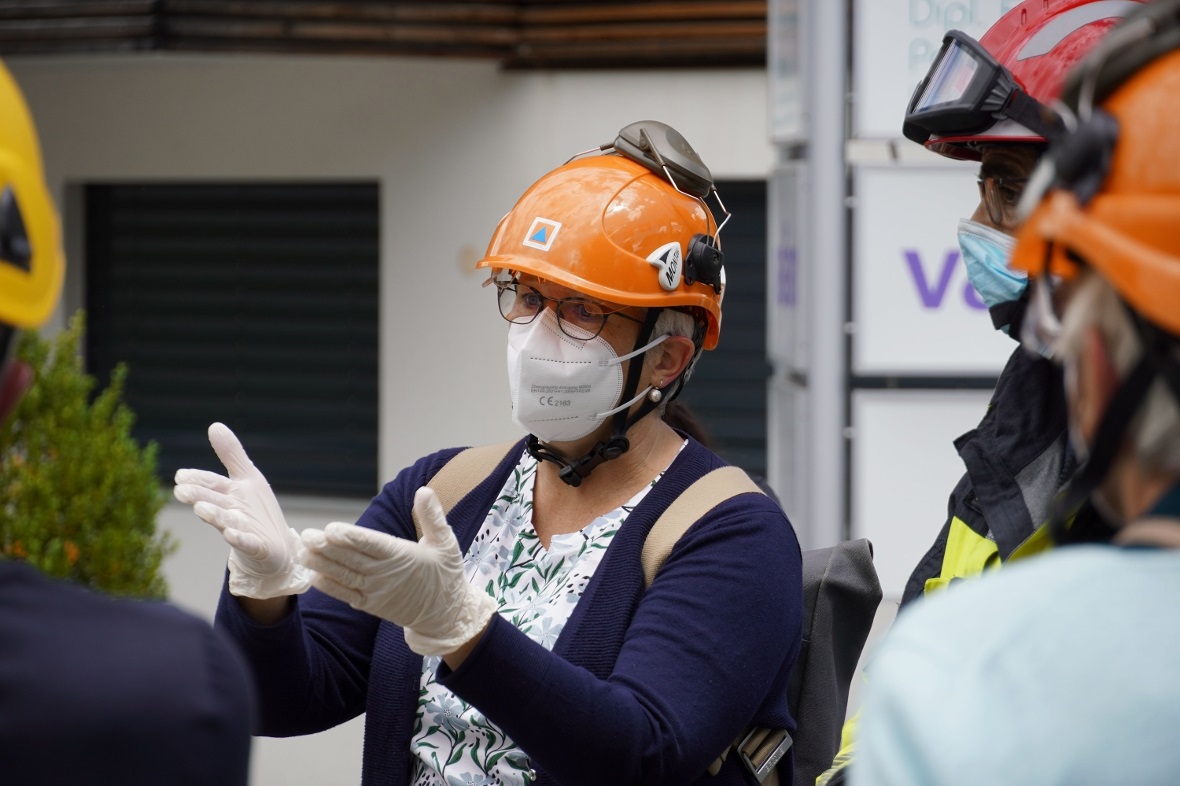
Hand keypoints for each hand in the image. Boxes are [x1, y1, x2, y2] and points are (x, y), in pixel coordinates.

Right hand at [173, 422, 310, 598]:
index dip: (197, 479)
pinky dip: (239, 538)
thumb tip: (214, 425)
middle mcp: (232, 513)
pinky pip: (247, 543)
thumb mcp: (247, 477)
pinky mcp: (256, 547)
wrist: (276, 548)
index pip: (212, 483)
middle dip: (199, 497)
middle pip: (214, 502)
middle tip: (181, 491)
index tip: (180, 476)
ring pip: (226, 522)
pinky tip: (231, 535)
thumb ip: (231, 454)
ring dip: (214, 515)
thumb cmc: (256, 511)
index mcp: (229, 495)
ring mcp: (243, 531)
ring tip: (200, 509)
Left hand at [300, 486, 496, 656]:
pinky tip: (314, 576)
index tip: (331, 529)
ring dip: (322, 565)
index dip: (351, 538)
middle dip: (327, 548)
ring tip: (302, 552)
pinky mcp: (371, 605)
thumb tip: (424, 491)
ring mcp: (376, 592)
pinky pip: (347, 595)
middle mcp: (386, 575)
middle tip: (306, 536)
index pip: (373, 545)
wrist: (445, 615)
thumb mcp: (447, 543)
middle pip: (352, 560)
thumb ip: (433, 517)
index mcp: (403, 557)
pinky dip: (330, 587)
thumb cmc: (445, 574)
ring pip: (345, 577)